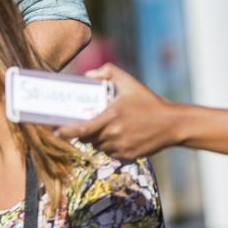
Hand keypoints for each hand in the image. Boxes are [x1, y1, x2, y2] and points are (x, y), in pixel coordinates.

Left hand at [54, 63, 180, 160]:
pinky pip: (109, 153)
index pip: (82, 129)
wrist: (171, 124)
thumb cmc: (148, 101)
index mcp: (111, 116)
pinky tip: (117, 135)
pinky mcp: (128, 156)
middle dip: (82, 132)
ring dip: (95, 139)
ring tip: (104, 127)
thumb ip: (108, 71)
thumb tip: (88, 75)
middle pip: (87, 138)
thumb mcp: (129, 81)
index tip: (55, 131)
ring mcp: (121, 147)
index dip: (66, 131)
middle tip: (84, 123)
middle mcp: (114, 134)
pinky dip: (108, 146)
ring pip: (97, 146)